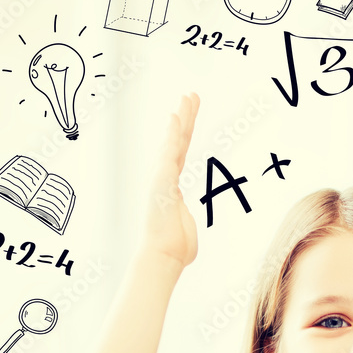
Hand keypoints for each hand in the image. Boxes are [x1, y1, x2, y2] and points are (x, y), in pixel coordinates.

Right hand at [141, 92, 200, 267]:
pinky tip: (176, 117)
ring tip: (189, 97)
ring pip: (173, 142)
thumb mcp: (186, 228)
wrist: (163, 256)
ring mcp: (161, 179)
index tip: (188, 114)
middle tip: (191, 95)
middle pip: (176, 141)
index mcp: (171, 186)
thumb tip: (184, 223)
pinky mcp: (161, 183)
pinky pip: (168, 154)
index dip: (184, 132)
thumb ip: (186, 219)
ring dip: (182, 118)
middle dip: (185, 117)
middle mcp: (164, 178)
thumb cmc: (175, 249)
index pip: (179, 153)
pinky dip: (171, 135)